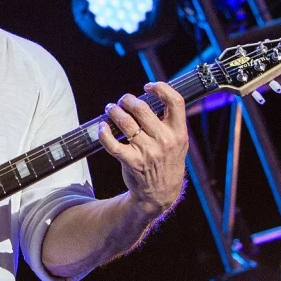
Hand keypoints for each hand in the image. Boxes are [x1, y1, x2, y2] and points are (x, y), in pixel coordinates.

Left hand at [98, 82, 188, 218]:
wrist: (161, 194)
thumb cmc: (167, 162)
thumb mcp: (179, 142)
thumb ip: (170, 121)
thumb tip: (152, 95)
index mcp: (178, 132)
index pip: (175, 101)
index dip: (161, 88)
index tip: (148, 86)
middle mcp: (164, 141)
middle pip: (142, 109)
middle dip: (128, 100)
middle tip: (123, 101)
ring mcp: (148, 152)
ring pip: (125, 123)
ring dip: (114, 111)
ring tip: (111, 109)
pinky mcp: (131, 162)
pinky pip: (112, 144)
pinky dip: (103, 133)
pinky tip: (102, 127)